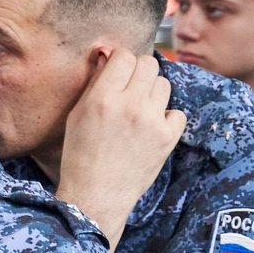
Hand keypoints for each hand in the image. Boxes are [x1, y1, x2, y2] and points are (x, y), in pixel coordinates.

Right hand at [54, 46, 183, 252]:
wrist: (96, 195)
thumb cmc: (80, 156)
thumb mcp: (77, 116)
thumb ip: (94, 84)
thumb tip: (107, 56)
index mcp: (102, 98)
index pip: (124, 56)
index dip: (121, 62)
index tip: (118, 72)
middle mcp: (130, 105)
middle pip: (149, 64)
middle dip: (139, 73)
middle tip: (131, 89)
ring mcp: (152, 121)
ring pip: (164, 84)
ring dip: (153, 93)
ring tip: (140, 111)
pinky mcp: (168, 138)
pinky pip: (176, 112)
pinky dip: (166, 118)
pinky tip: (151, 130)